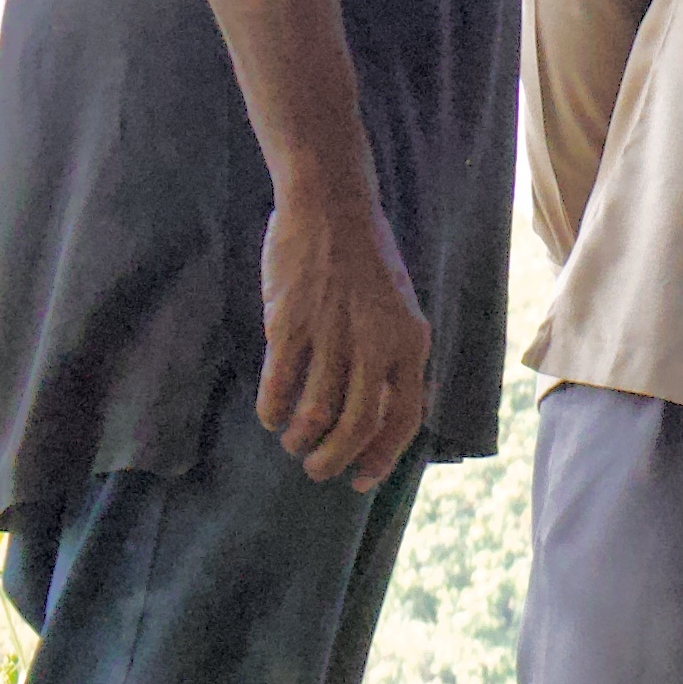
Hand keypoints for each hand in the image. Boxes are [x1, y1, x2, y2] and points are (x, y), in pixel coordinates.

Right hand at [257, 193, 433, 491]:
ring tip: (293, 445)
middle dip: (334, 459)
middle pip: (357, 425)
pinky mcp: (291, 323)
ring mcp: (332, 334)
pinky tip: (271, 418)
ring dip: (302, 438)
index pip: (405, 419)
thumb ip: (393, 358)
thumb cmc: (365, 259)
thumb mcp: (398, 309)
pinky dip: (274, 410)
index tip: (362, 479)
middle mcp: (376, 343)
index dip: (382, 457)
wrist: (331, 204)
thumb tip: (376, 416)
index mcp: (412, 341)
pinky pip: (280, 384)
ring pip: (316, 411)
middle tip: (317, 471)